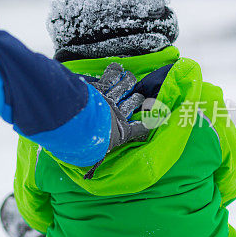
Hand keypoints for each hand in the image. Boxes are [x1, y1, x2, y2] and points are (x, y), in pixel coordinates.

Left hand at [85, 62, 148, 177]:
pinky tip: (116, 67)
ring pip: (126, 86)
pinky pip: (110, 76)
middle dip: (139, 99)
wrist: (76, 126)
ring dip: (129, 81)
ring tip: (131, 78)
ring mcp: (109, 99)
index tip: (160, 119)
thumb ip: (94, 159)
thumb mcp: (93, 156)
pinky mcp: (98, 87)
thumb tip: (89, 169)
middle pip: (135, 103)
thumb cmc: (83, 145)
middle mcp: (118, 114)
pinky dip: (114, 71)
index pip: (140, 128)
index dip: (150, 123)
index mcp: (120, 133)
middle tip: (142, 97)